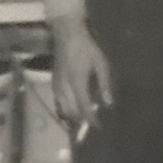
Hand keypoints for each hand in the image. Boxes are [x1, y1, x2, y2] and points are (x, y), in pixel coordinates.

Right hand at [50, 16, 113, 134]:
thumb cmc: (86, 48)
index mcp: (77, 84)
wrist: (67, 35)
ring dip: (74, 115)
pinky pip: (59, 102)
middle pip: (71, 112)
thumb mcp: (101, 64)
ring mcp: (56, 86)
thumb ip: (104, 84)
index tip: (99, 127)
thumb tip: (108, 103)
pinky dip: (67, 108)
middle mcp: (64, 88)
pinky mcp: (54, 83)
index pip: (83, 108)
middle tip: (93, 122)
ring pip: (63, 108)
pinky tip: (75, 106)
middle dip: (81, 120)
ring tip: (85, 116)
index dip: (91, 119)